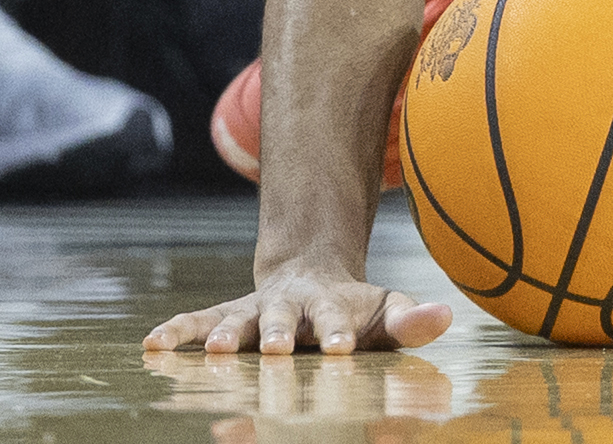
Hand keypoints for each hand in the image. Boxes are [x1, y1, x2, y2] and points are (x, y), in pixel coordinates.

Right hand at [144, 265, 453, 355]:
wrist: (313, 276)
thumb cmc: (355, 309)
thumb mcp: (386, 312)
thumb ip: (412, 320)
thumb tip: (446, 317)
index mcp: (331, 307)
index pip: (336, 321)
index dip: (338, 332)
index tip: (340, 347)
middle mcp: (291, 307)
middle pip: (284, 320)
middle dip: (280, 334)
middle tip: (278, 348)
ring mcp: (256, 310)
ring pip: (238, 319)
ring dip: (226, 334)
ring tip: (214, 352)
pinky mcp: (226, 316)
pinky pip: (198, 321)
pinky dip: (175, 330)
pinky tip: (152, 343)